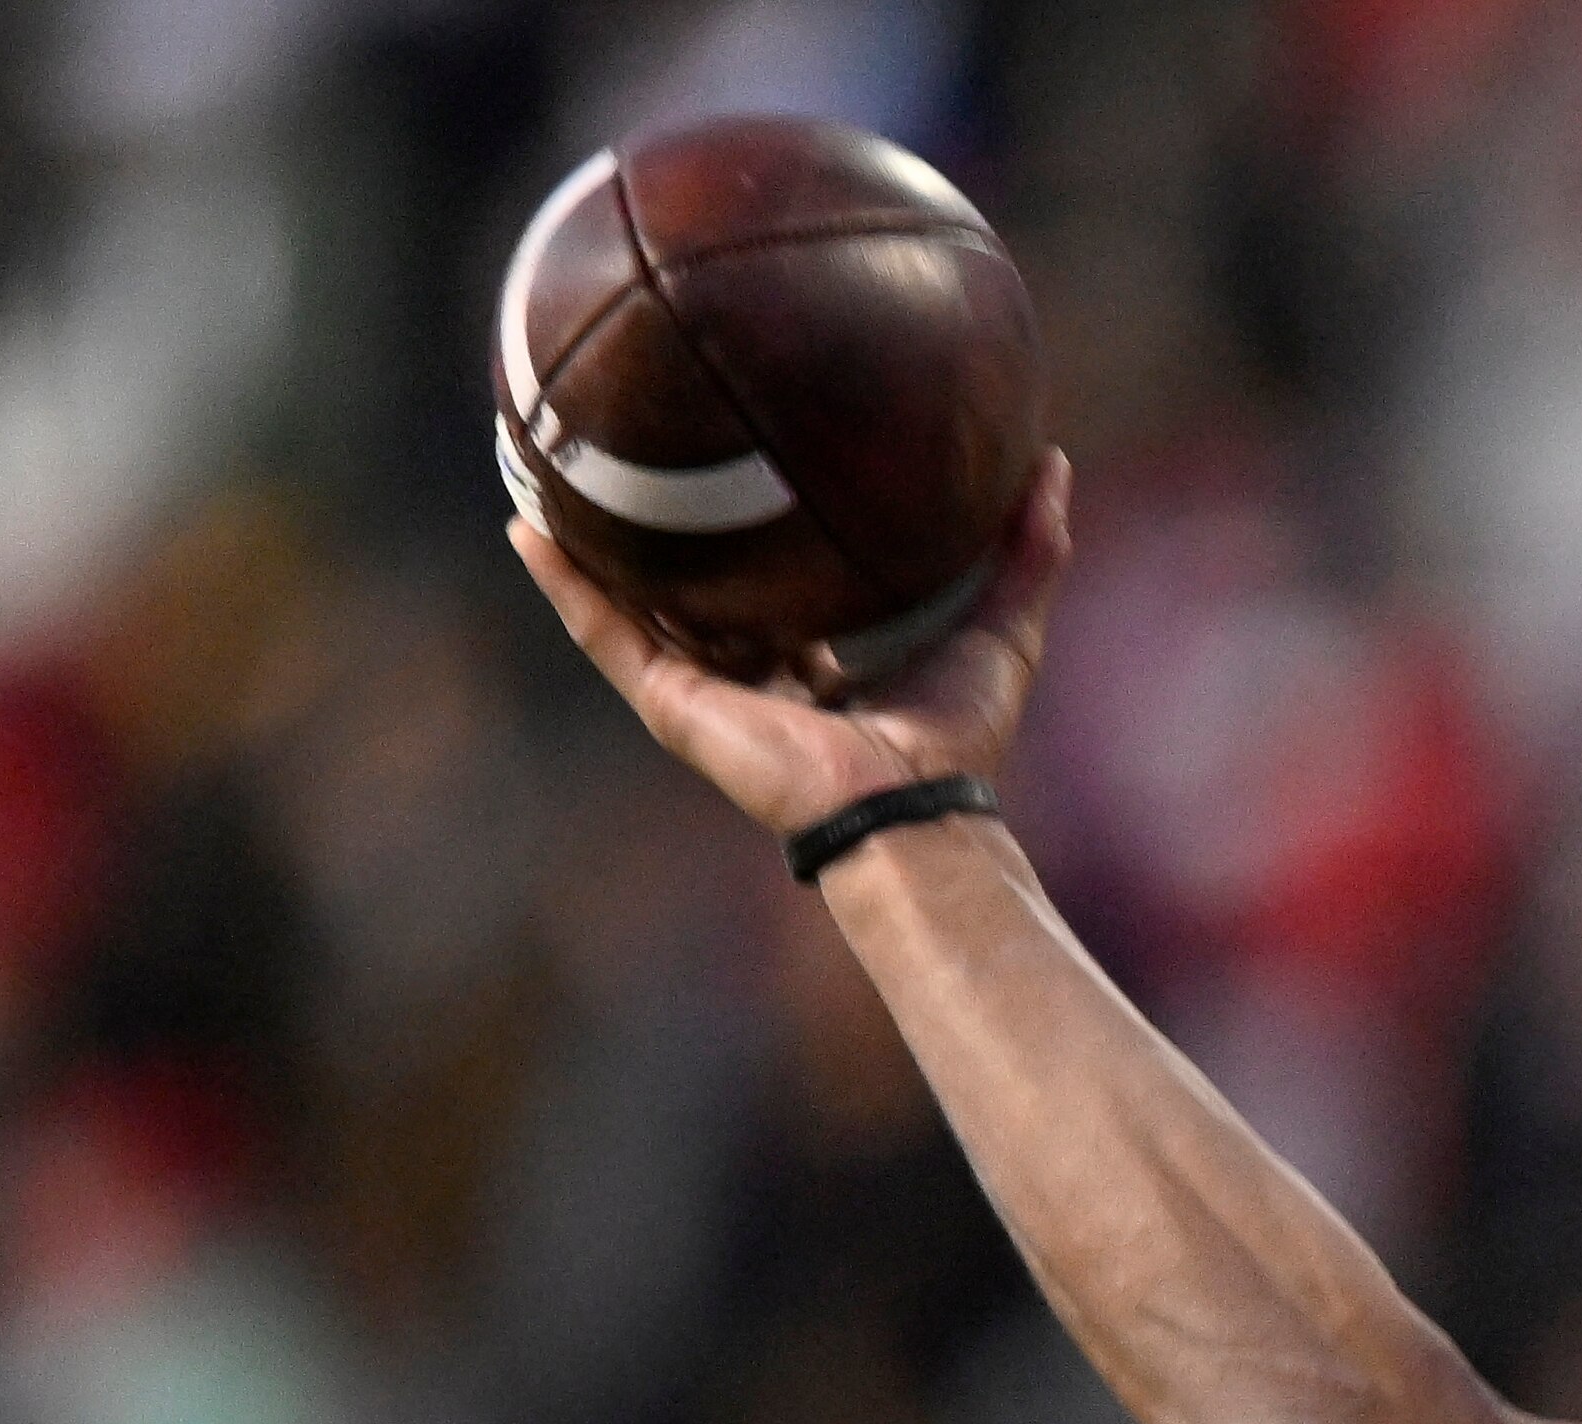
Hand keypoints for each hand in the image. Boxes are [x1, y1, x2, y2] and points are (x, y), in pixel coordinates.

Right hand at [507, 450, 1075, 839]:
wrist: (911, 811)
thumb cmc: (958, 744)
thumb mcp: (1000, 629)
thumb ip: (1027, 553)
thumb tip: (1053, 465)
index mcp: (814, 672)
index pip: (771, 597)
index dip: (751, 543)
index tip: (736, 473)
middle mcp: (751, 681)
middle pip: (690, 597)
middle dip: (656, 536)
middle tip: (626, 455)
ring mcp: (706, 693)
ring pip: (629, 608)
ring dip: (585, 547)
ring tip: (542, 472)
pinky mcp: (674, 704)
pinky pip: (604, 633)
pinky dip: (565, 583)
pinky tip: (527, 526)